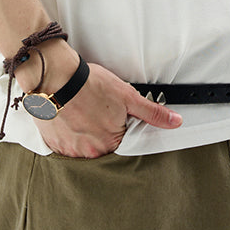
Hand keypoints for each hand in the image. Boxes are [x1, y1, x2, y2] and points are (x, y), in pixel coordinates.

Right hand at [37, 61, 182, 157]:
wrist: (55, 76)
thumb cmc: (89, 84)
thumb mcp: (127, 95)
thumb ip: (152, 112)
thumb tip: (175, 122)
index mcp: (110, 143)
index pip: (122, 144)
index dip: (118, 128)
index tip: (110, 116)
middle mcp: (90, 152)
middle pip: (102, 147)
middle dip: (101, 132)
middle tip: (94, 112)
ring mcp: (70, 150)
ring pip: (83, 147)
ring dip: (84, 134)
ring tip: (81, 112)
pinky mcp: (53, 145)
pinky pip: (65, 145)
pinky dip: (68, 134)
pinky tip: (68, 118)